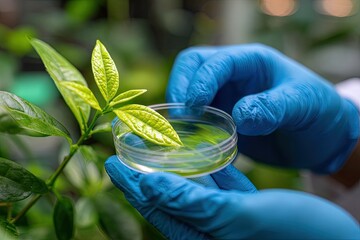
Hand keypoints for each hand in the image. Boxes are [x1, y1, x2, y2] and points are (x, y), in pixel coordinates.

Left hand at [105, 156, 359, 239]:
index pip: (155, 206)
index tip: (112, 160)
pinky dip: (203, 172)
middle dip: (144, 174)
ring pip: (189, 191)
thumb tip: (148, 185)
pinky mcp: (243, 210)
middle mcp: (208, 231)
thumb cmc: (296, 233)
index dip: (131, 183)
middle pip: (166, 198)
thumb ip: (191, 203)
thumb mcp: (239, 217)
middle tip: (124, 151)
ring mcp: (226, 220)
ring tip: (155, 150)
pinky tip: (198, 157)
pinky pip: (215, 188)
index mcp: (202, 236)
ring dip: (170, 170)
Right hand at [166, 44, 358, 172]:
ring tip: (181, 133)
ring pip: (188, 94)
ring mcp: (225, 97)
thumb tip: (240, 116)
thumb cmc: (318, 113)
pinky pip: (197, 120)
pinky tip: (194, 146)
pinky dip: (191, 131)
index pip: (216, 62)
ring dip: (181, 112)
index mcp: (251, 62)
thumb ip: (274, 107)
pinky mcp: (221, 120)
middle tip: (179, 117)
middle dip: (180, 88)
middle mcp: (233, 76)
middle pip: (192, 68)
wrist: (320, 139)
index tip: (193, 106)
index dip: (201, 81)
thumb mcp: (304, 105)